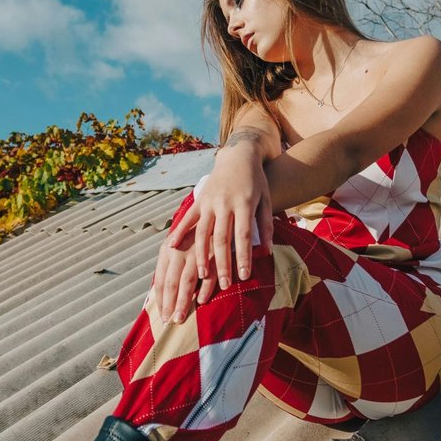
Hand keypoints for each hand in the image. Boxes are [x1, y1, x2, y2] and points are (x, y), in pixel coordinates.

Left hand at [152, 230, 216, 323]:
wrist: (217, 213)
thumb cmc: (195, 237)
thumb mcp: (179, 247)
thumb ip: (171, 267)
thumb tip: (162, 295)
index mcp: (168, 250)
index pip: (160, 280)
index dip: (160, 300)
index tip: (162, 316)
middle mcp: (179, 250)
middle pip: (171, 282)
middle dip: (170, 304)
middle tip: (169, 322)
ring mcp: (196, 251)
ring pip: (187, 281)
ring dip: (184, 301)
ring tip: (181, 318)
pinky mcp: (214, 251)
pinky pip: (209, 274)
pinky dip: (205, 288)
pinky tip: (202, 301)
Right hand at [169, 146, 273, 288]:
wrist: (238, 156)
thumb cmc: (256, 182)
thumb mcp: (266, 200)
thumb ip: (266, 225)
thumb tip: (267, 252)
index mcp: (244, 203)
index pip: (244, 235)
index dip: (244, 256)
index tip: (244, 276)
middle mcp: (224, 203)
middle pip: (222, 238)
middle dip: (222, 263)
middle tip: (224, 284)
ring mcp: (209, 202)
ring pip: (203, 232)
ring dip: (202, 255)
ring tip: (202, 276)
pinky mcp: (199, 201)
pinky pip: (187, 220)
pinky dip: (179, 233)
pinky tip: (173, 248)